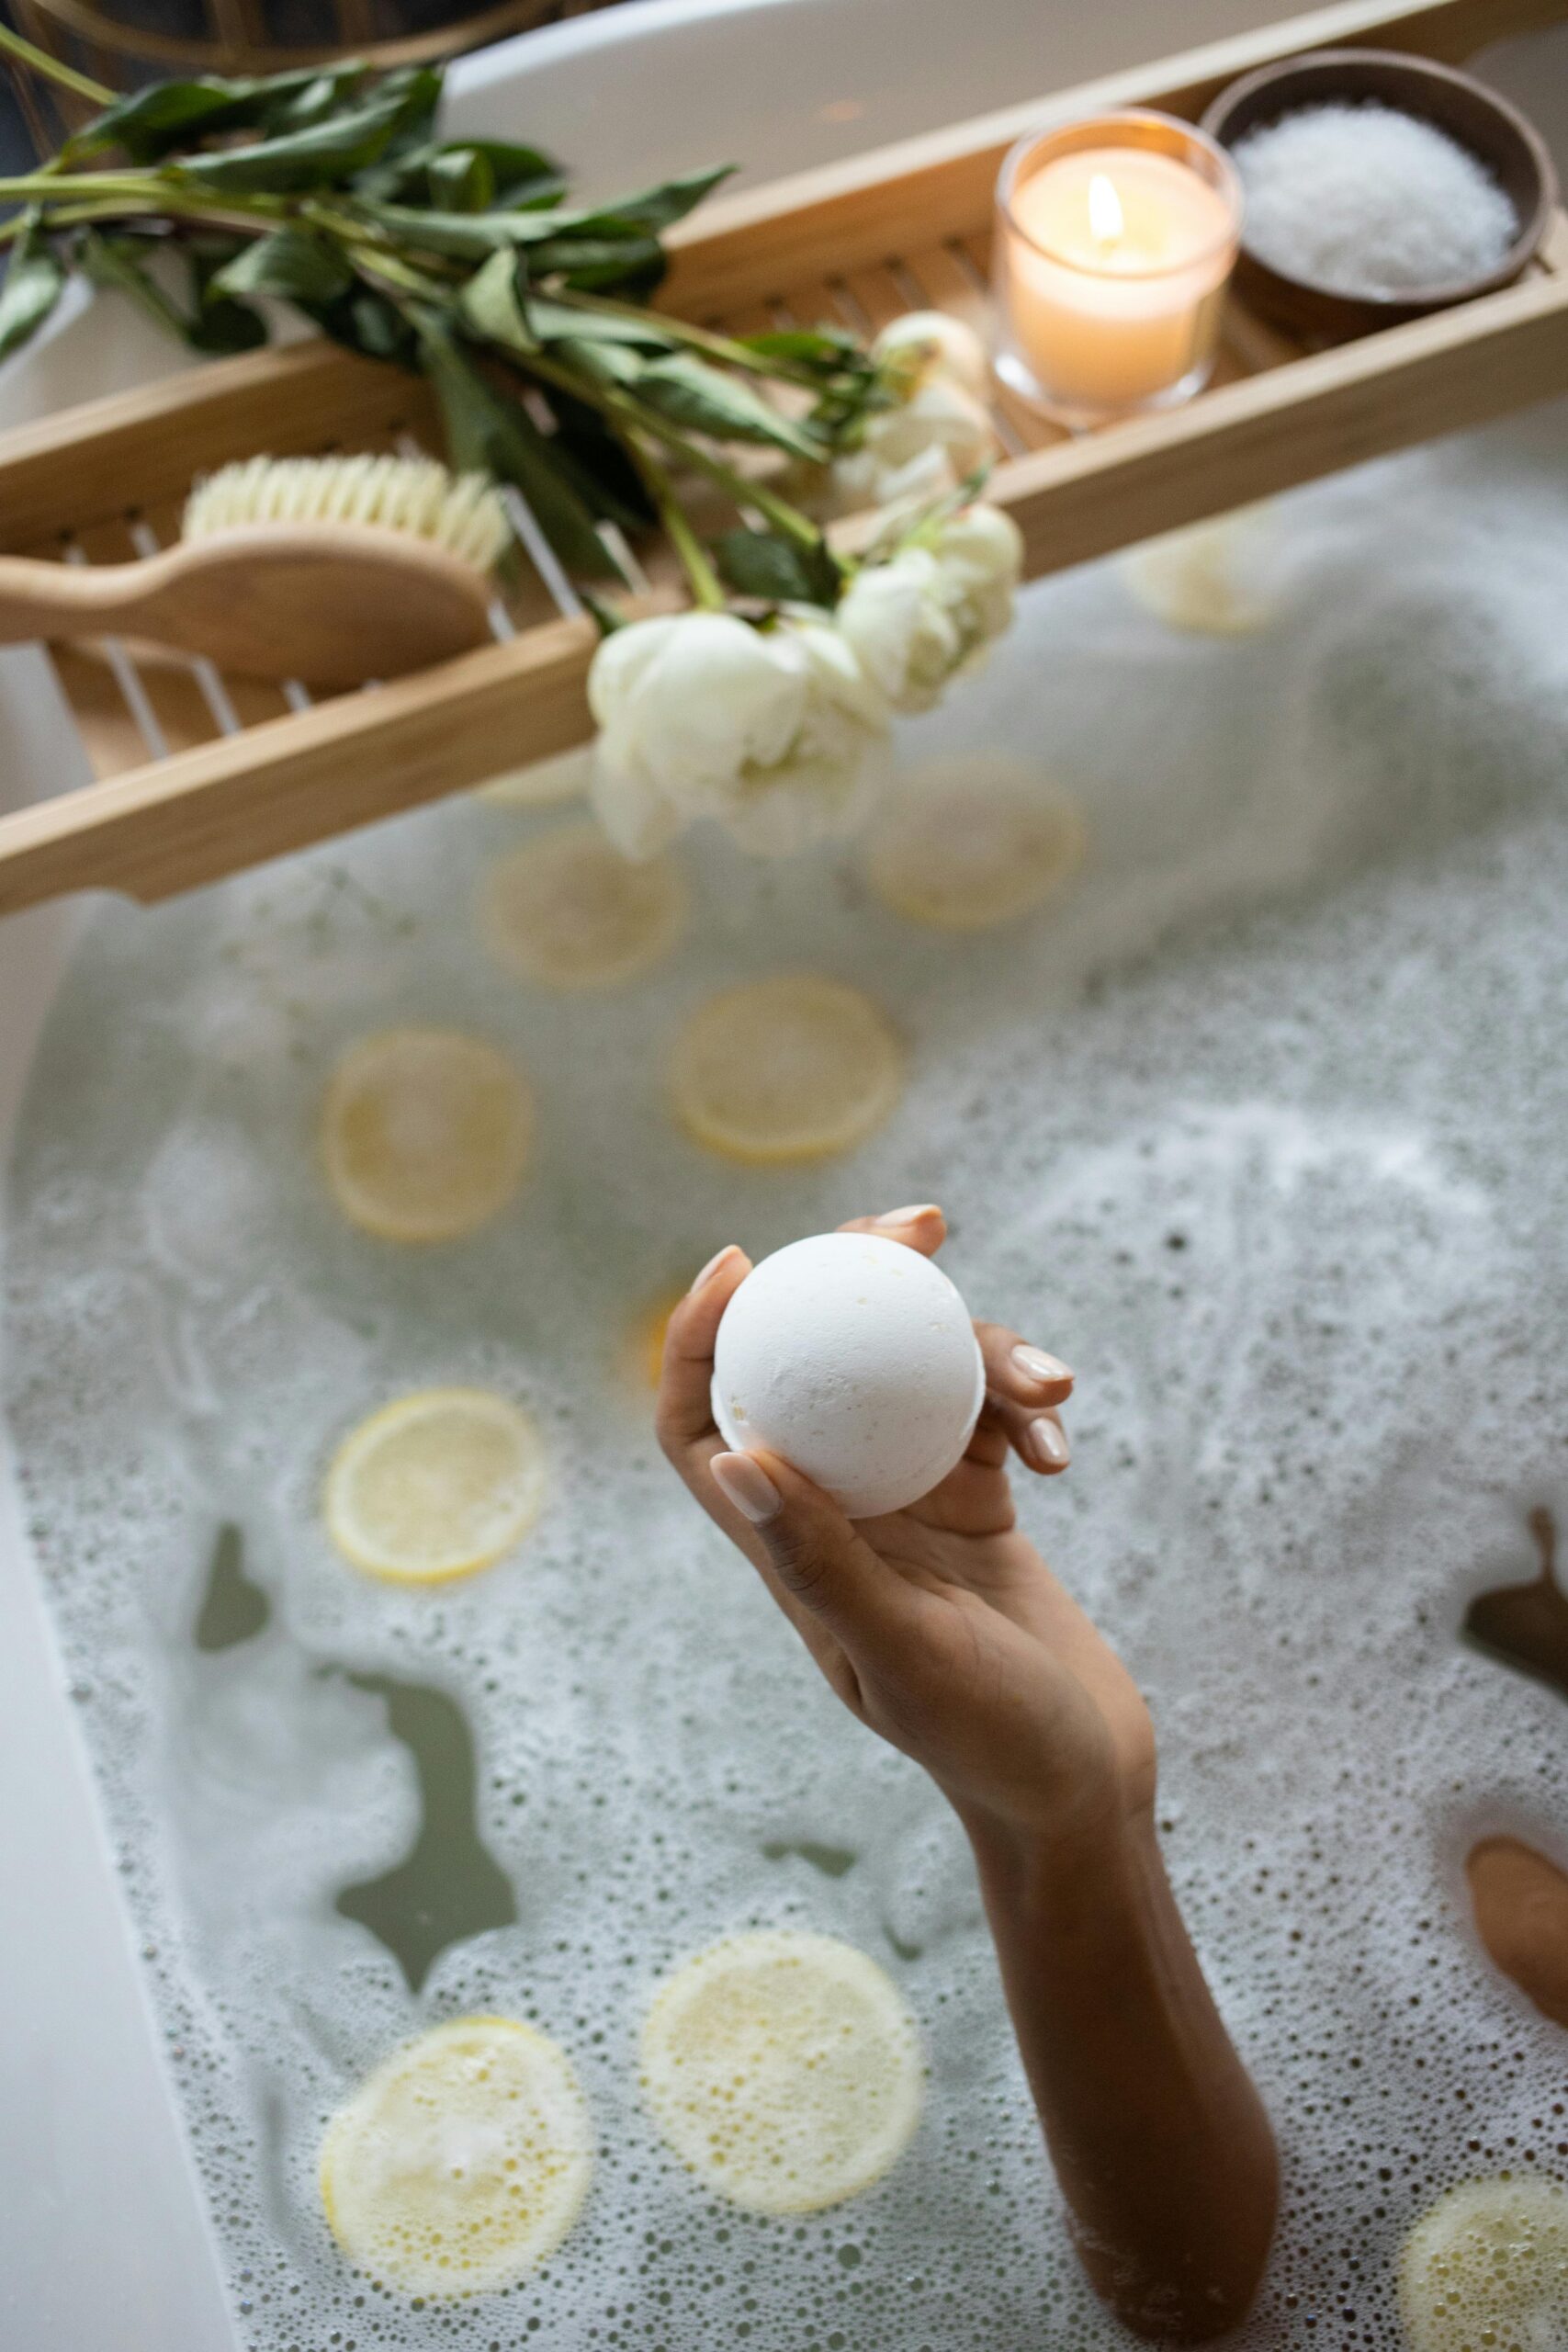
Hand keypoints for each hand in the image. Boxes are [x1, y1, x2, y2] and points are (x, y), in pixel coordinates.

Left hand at [657, 1205, 1154, 1850]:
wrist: (1081, 1786)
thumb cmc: (988, 1740)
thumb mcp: (903, 1652)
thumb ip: (822, 1560)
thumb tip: (736, 1456)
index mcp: (787, 1550)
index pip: (703, 1429)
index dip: (698, 1341)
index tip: (744, 1262)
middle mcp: (839, 1512)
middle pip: (815, 1368)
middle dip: (859, 1283)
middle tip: (920, 1225)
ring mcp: (907, 1501)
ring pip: (917, 1377)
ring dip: (984, 1355)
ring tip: (1049, 1382)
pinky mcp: (976, 1499)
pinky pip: (987, 1413)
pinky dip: (1026, 1409)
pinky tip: (1064, 1446)